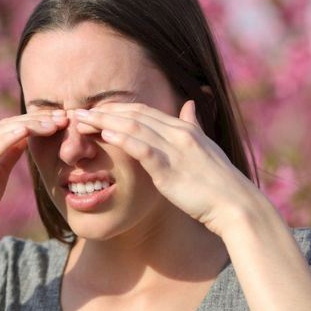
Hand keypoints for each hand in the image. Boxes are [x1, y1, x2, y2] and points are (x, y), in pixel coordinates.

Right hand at [0, 109, 68, 254]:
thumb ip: (7, 158)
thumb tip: (25, 140)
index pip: (9, 127)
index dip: (35, 122)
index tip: (60, 121)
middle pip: (7, 125)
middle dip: (36, 119)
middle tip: (64, 116)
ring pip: (1, 133)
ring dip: (29, 126)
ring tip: (53, 123)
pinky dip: (8, 138)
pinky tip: (26, 132)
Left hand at [72, 100, 265, 236]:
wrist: (235, 205)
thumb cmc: (218, 182)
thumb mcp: (205, 147)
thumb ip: (193, 125)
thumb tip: (189, 104)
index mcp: (183, 129)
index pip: (143, 111)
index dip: (116, 109)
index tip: (93, 110)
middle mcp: (178, 133)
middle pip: (133, 115)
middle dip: (102, 111)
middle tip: (76, 112)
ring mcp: (175, 149)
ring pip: (134, 127)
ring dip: (104, 121)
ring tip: (80, 121)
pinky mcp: (170, 169)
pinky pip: (143, 149)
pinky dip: (123, 138)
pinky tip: (105, 134)